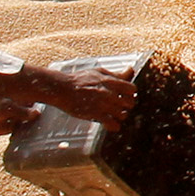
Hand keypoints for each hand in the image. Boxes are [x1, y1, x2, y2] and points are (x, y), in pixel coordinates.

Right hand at [17, 64, 145, 127]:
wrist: (61, 88)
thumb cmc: (80, 79)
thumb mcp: (99, 72)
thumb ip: (116, 74)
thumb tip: (130, 69)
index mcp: (110, 81)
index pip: (132, 89)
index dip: (130, 94)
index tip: (124, 96)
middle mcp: (108, 93)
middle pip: (130, 103)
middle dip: (126, 105)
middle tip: (119, 106)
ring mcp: (102, 104)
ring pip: (122, 114)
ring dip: (119, 116)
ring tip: (112, 114)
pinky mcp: (95, 114)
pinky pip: (112, 124)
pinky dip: (113, 126)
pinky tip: (109, 123)